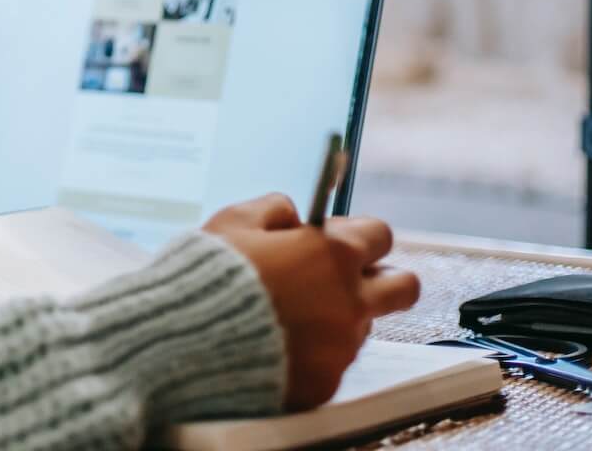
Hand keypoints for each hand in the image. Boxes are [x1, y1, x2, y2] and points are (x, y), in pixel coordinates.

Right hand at [204, 194, 421, 409]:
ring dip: (341, 316)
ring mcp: (341, 346)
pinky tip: (278, 344)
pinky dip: (314, 352)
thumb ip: (273, 209)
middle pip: (404, 287)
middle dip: (384, 278)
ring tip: (292, 315)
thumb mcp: (233, 222)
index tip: (333, 239)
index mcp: (331, 254)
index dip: (356, 234)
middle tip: (348, 279)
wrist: (186, 343)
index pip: (380, 234)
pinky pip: (333, 362)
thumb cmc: (208, 277)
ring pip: (364, 326)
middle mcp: (349, 300)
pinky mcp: (326, 382)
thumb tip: (292, 214)